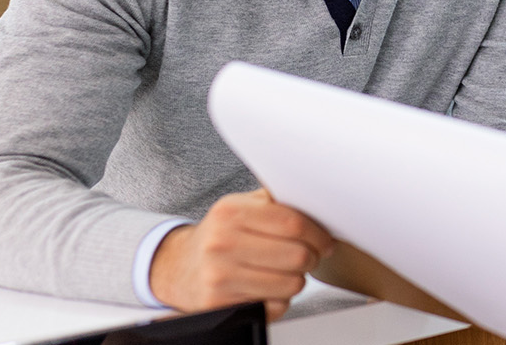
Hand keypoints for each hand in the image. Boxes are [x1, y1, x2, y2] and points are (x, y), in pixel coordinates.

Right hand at [147, 188, 333, 319]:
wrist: (181, 267)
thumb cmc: (220, 236)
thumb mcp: (240, 207)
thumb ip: (274, 201)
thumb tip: (316, 199)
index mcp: (230, 212)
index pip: (293, 223)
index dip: (318, 234)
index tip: (325, 240)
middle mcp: (222, 242)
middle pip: (297, 255)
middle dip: (312, 258)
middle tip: (309, 256)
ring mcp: (220, 275)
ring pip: (291, 284)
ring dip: (297, 280)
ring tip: (285, 271)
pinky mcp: (221, 304)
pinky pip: (275, 306)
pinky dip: (279, 299)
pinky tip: (267, 287)